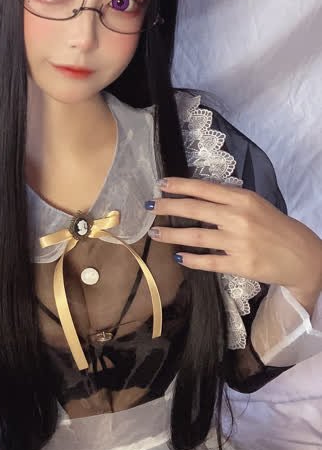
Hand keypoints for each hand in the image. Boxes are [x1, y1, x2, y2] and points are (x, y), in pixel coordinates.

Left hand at [146, 177, 321, 304]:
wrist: (301, 256)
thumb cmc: (274, 227)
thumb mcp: (254, 204)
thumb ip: (228, 199)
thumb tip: (195, 195)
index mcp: (242, 198)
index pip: (204, 188)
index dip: (179, 186)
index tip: (160, 184)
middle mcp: (238, 218)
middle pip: (195, 209)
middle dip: (167, 207)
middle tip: (149, 207)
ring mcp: (238, 243)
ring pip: (196, 236)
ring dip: (172, 234)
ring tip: (155, 233)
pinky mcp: (240, 265)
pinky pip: (208, 262)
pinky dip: (191, 259)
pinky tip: (178, 257)